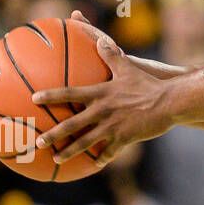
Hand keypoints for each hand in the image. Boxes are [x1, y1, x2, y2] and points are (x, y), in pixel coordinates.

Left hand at [33, 27, 171, 164]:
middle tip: (39, 142)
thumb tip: (101, 41)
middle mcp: (102, 110)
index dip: (51, 96)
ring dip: (69, 151)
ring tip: (57, 158)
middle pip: (72, 124)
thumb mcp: (128, 68)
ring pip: (86, 142)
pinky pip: (109, 151)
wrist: (168, 102)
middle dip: (53, 134)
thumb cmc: (147, 84)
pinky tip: (95, 164)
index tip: (35, 99)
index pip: (69, 93)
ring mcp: (112, 126)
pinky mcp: (124, 138)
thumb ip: (111, 55)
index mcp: (100, 93)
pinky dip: (101, 158)